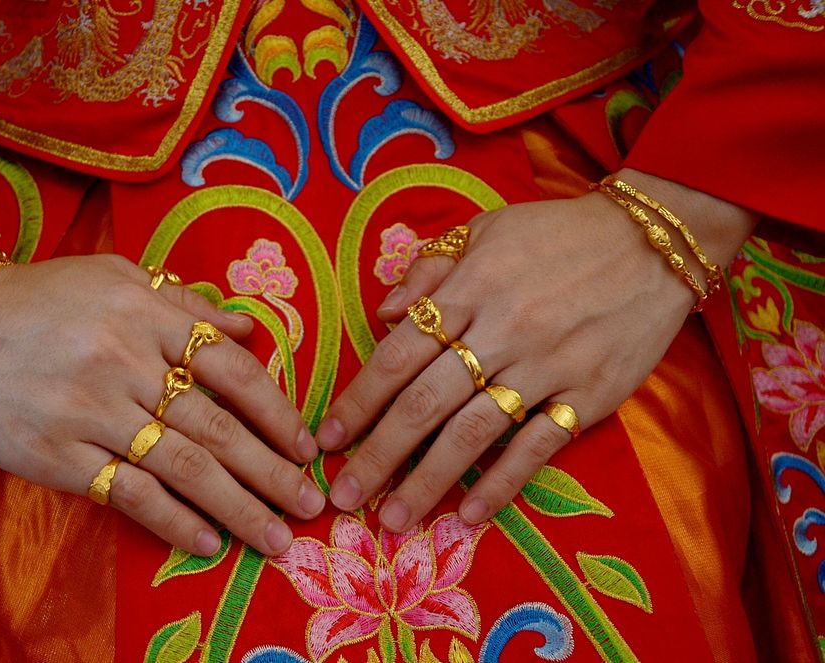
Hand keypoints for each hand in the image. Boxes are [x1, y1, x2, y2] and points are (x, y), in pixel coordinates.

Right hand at [0, 254, 324, 555]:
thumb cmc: (41, 298)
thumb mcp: (116, 276)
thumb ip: (186, 302)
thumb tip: (250, 330)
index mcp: (149, 317)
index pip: (233, 370)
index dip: (276, 412)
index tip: (305, 446)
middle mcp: (128, 365)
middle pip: (217, 428)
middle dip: (272, 472)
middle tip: (311, 503)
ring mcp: (93, 414)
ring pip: (183, 468)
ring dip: (238, 507)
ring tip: (276, 536)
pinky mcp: (60, 457)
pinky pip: (127, 494)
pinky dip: (172, 521)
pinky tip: (207, 542)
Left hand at [316, 169, 755, 531]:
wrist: (653, 242)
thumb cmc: (558, 234)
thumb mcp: (486, 228)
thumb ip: (430, 267)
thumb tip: (384, 313)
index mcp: (470, 289)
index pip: (398, 354)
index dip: (359, 400)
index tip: (328, 439)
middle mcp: (501, 331)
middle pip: (425, 403)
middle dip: (379, 454)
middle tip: (345, 495)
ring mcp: (546, 367)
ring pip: (473, 433)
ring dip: (427, 480)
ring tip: (393, 519)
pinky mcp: (587, 396)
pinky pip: (535, 448)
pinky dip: (500, 484)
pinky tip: (467, 516)